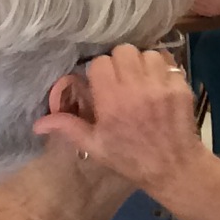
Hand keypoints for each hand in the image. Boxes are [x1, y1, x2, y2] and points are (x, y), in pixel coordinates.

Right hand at [33, 43, 201, 192]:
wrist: (174, 168)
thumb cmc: (130, 159)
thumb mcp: (96, 146)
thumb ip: (68, 127)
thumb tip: (38, 124)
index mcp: (112, 101)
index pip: (101, 63)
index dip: (100, 71)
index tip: (103, 84)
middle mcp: (136, 88)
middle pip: (123, 51)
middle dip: (120, 62)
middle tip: (122, 79)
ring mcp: (161, 85)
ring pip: (147, 53)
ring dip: (142, 63)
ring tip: (141, 80)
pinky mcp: (181, 86)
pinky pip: (169, 62)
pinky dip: (163, 69)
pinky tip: (158, 83)